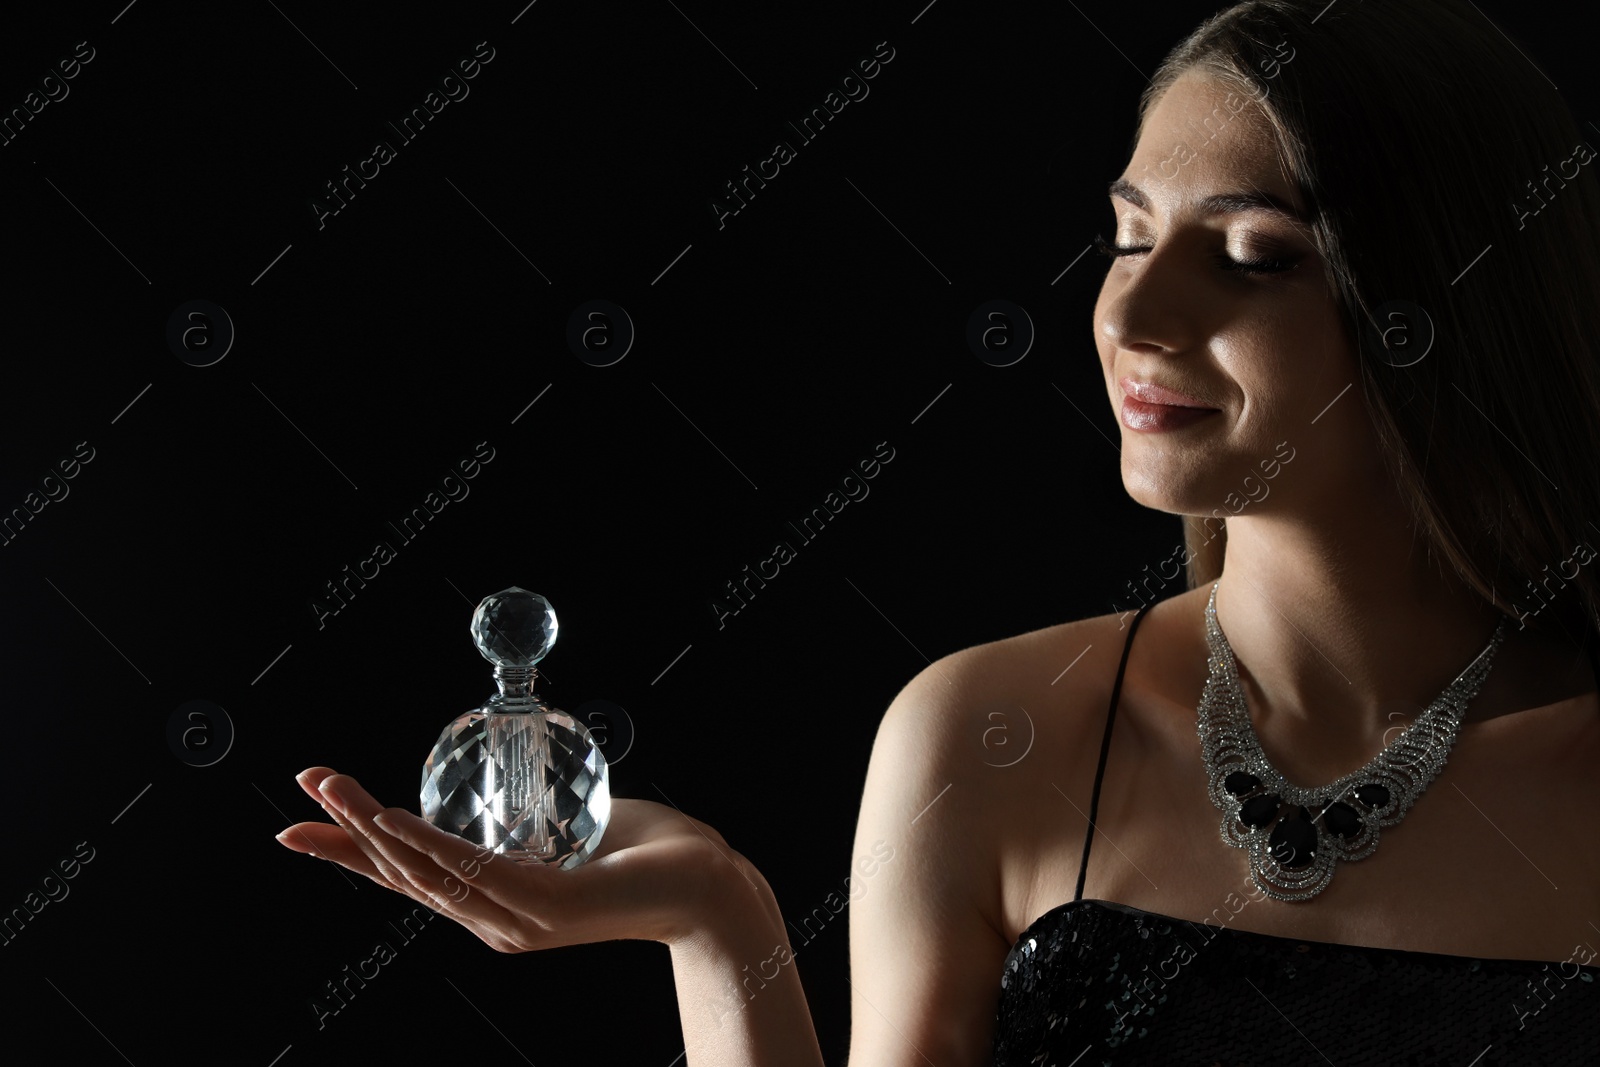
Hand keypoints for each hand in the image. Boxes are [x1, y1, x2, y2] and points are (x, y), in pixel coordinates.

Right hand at [276, 767, 754, 950]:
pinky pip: (476, 870)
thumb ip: (537, 815)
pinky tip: (394, 818)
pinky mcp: (548, 907)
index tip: (297, 824)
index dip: (350, 852)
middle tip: (301, 787)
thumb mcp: (576, 827)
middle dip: (345, 832)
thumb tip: (512, 776)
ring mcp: (519, 918)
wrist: (713, 887)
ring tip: (335, 787)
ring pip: (429, 872)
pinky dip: (427, 843)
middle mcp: (496, 920)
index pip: (408, 877)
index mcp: (496, 902)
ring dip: (374, 826)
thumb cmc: (649, 852)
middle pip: (402, 875)